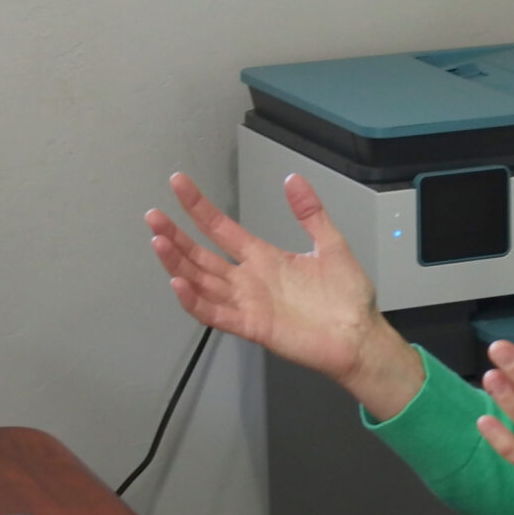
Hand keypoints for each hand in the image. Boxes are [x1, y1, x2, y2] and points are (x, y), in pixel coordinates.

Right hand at [146, 172, 423, 417]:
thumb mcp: (331, 245)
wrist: (360, 336)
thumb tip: (293, 178)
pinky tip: (179, 284)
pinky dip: (195, 301)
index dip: (199, 207)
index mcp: (263, 257)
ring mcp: (247, 303)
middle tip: (153, 216)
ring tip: (158, 242)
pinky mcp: (252, 326)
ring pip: (201, 282)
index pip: (221, 228)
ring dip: (178, 264)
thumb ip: (310, 213)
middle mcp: (248, 279)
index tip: (179, 184)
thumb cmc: (347, 297)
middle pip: (201, 255)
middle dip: (176, 236)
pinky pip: (216, 314)